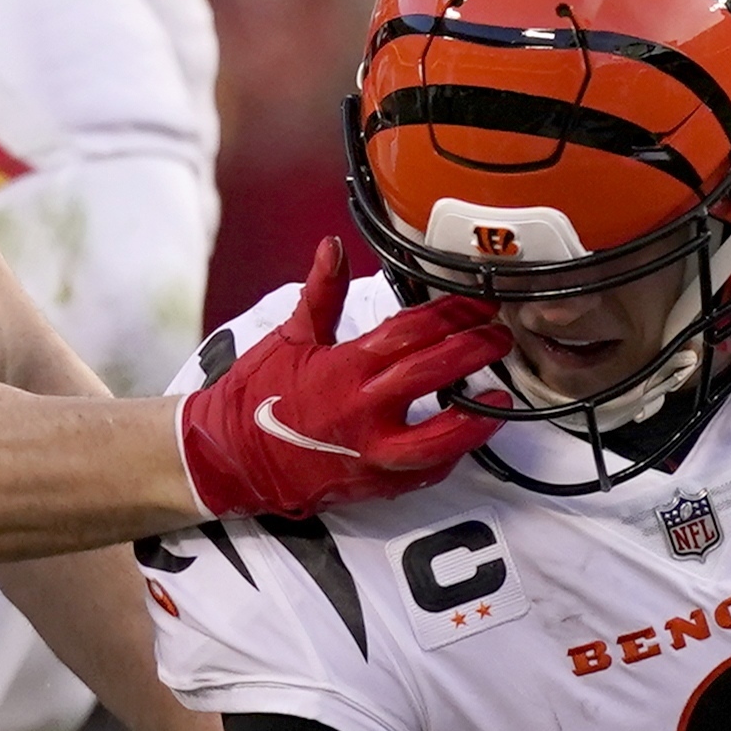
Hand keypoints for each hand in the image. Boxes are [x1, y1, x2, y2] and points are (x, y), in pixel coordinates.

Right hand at [175, 238, 507, 519]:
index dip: (452, 313)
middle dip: (473, 351)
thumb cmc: (258, 396)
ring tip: (501, 400)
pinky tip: (465, 435)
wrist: (230, 458)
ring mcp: (370, 452)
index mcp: (345, 367)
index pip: (411, 331)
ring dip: (474, 418)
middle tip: (500, 338)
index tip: (480, 302)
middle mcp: (362, 410)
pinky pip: (421, 472)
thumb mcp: (289, 338)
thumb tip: (332, 246)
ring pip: (437, 439)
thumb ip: (321, 293)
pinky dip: (447, 454)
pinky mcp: (372, 484)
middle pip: (432, 374)